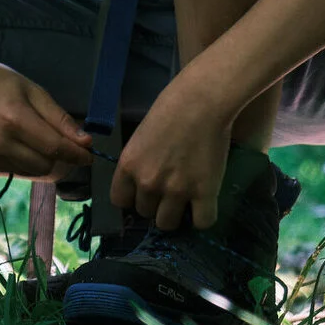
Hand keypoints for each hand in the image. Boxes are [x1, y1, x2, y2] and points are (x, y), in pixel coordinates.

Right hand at [0, 58, 92, 180]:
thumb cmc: (1, 82)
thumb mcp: (35, 92)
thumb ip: (60, 119)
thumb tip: (85, 142)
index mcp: (15, 119)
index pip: (54, 147)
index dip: (77, 153)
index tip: (90, 154)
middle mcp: (1, 142)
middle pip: (47, 164)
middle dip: (62, 156)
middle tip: (65, 139)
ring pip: (35, 171)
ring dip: (46, 160)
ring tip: (42, 138)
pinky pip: (21, 171)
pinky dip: (31, 162)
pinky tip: (25, 143)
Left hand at [110, 77, 231, 230]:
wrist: (202, 100)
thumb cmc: (171, 108)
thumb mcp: (141, 136)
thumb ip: (139, 162)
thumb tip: (142, 182)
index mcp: (128, 166)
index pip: (120, 201)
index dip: (132, 199)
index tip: (143, 192)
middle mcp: (148, 182)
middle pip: (145, 213)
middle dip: (155, 204)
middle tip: (170, 190)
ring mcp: (176, 190)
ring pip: (167, 224)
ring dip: (176, 214)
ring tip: (186, 200)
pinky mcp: (204, 192)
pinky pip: (203, 222)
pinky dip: (204, 217)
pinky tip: (204, 204)